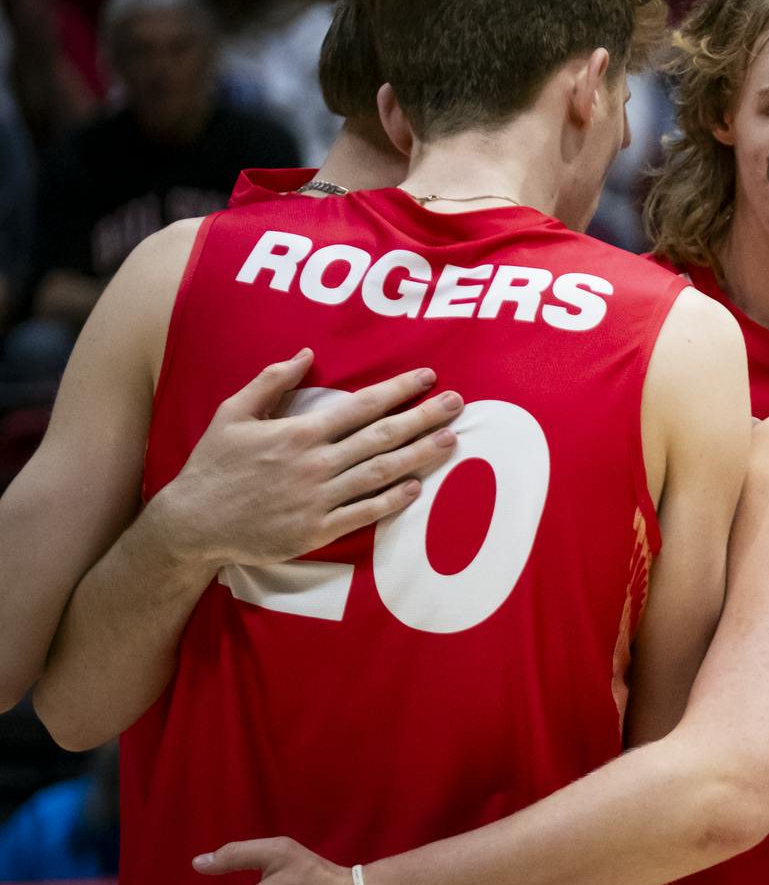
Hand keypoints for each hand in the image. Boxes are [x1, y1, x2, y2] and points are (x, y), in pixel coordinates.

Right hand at [148, 350, 460, 570]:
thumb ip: (271, 382)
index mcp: (298, 433)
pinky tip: (417, 487)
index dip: (399, 390)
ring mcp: (318, 499)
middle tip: (459, 403)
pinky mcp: (317, 530)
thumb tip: (305, 354)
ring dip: (420, 456)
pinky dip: (393, 500)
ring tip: (452, 440)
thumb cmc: (214, 465)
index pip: (361, 406)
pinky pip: (364, 513)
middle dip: (424, 417)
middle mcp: (314, 464)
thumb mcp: (232, 414)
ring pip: (381, 473)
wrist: (192, 524)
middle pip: (382, 436)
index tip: (428, 377)